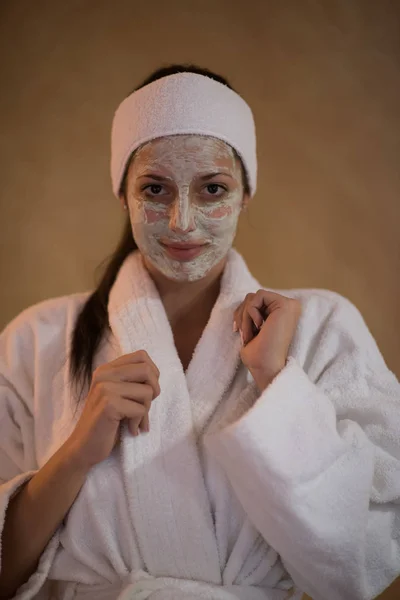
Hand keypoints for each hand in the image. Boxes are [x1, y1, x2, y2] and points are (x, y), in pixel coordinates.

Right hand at [65, 350, 159, 470]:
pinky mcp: (109, 405)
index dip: (153, 373)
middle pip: (147, 370)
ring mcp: (105, 388)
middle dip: (154, 390)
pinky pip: (140, 409)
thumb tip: (157, 378)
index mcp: (107, 369)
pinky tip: (130, 429)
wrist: (83, 447)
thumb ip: (132, 382)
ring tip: (134, 421)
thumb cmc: (106, 423)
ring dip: (146, 410)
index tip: (147, 390)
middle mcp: (104, 374)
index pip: (141, 355)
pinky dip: (139, 422)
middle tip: (145, 406)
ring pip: (147, 391)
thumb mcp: (118, 395)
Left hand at [233, 290, 301, 391]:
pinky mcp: (287, 305)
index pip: (254, 302)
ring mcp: (290, 305)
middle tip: (244, 335)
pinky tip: (259, 328)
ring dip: (245, 317)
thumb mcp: (251, 328)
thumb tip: (247, 299)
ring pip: (253, 297)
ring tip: (250, 335)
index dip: (241, 314)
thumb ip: (252, 312)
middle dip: (241, 315)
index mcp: (281, 314)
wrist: (267, 368)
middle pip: (252, 297)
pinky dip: (250, 312)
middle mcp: (289, 308)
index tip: (237, 331)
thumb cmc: (258, 356)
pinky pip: (258, 296)